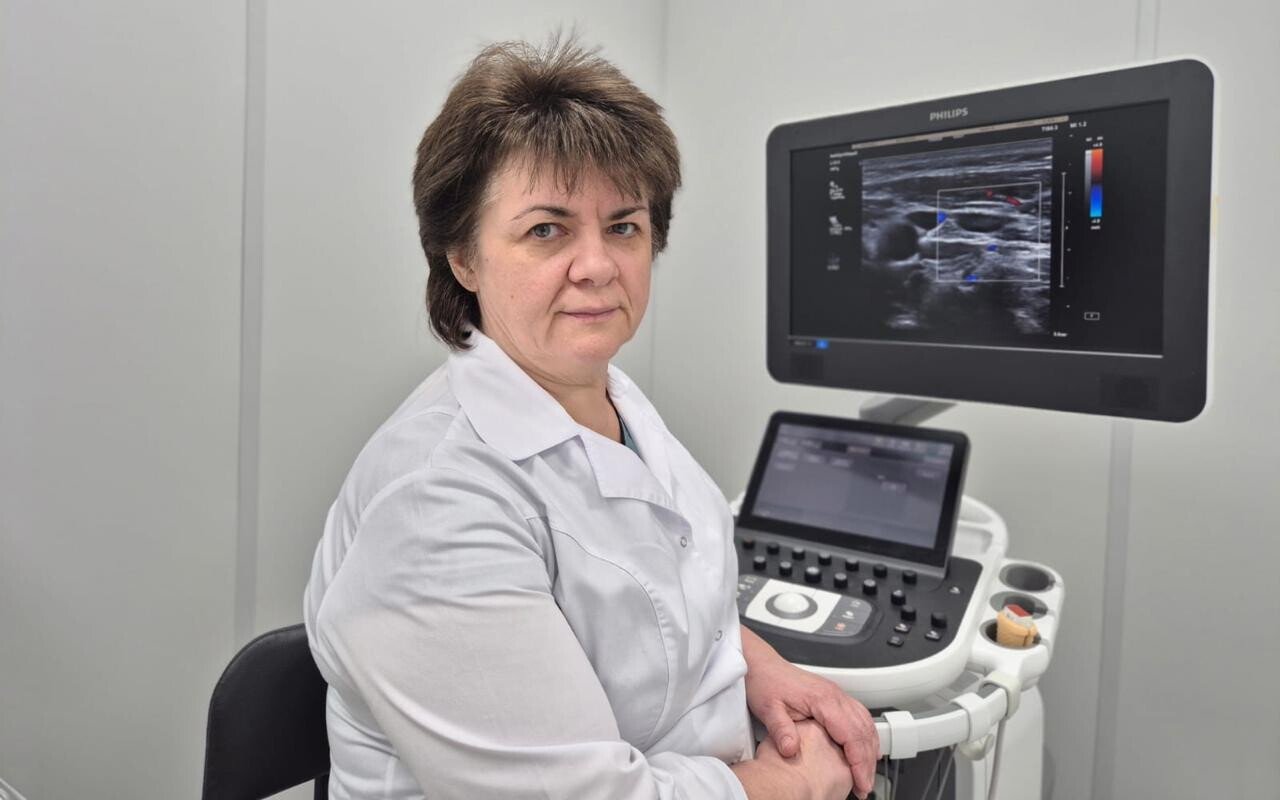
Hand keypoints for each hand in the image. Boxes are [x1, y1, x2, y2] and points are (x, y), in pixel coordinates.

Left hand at [745, 652, 878, 798]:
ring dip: (870, 749)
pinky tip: (866, 748)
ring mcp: (836, 695)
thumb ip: (781, 730)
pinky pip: (859, 716)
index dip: (859, 762)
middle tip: (864, 786)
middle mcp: (835, 695)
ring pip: (866, 723)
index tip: (860, 782)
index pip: (852, 735)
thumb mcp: (768, 709)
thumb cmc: (765, 683)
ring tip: (866, 774)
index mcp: (823, 700)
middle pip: (864, 732)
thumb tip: (791, 751)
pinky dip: (867, 735)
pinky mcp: (834, 696)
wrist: (762, 666)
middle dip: (868, 762)